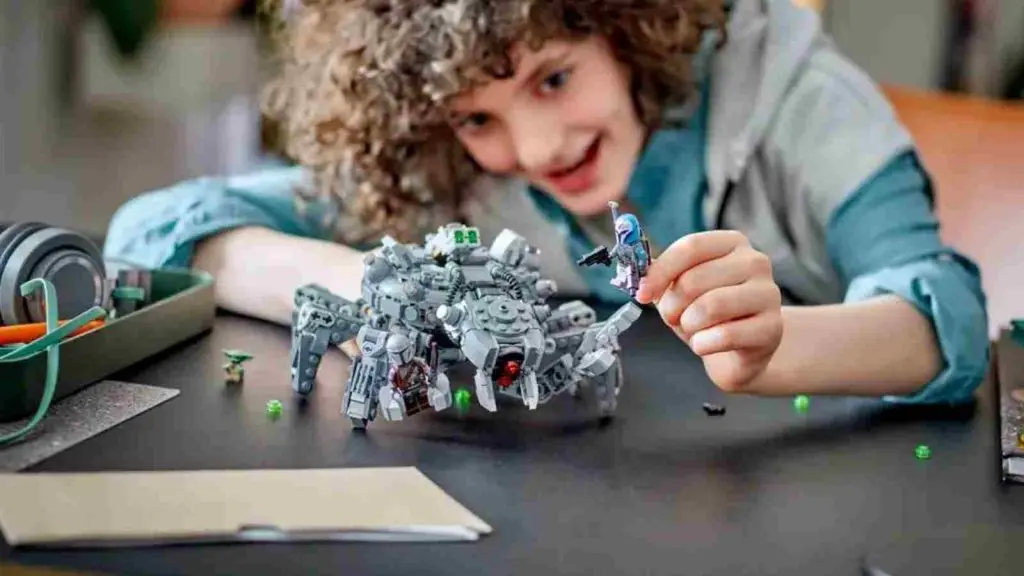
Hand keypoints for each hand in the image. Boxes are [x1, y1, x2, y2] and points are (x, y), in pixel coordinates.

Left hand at [635, 231, 782, 391]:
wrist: (738, 352)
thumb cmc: (707, 315)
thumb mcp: (680, 290)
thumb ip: (660, 275)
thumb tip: (636, 272)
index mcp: (732, 243)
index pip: (690, 247)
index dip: (660, 271)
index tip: (642, 293)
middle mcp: (755, 262)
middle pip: (696, 279)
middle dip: (672, 305)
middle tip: (672, 318)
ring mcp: (769, 294)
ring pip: (711, 306)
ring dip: (689, 325)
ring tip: (691, 330)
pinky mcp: (773, 327)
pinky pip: (725, 335)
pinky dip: (703, 344)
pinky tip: (705, 345)